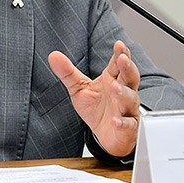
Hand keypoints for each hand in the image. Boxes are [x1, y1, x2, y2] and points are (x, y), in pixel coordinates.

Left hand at [48, 40, 140, 157]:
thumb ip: (68, 73)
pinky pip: (127, 125)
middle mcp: (123, 93)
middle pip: (130, 78)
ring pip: (130, 100)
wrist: (106, 137)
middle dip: (127, 68)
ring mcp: (127, 110)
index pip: (118, 64)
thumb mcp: (79, 89)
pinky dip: (122, 123)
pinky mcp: (127, 129)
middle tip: (123, 59)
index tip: (119, 45)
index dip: (120, 54)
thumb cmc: (96, 109)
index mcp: (112, 79)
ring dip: (124, 93)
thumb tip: (53, 55)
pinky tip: (116, 120)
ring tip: (115, 87)